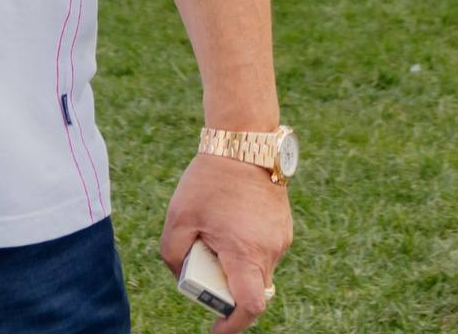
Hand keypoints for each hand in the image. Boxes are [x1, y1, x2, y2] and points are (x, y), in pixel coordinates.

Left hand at [160, 154, 292, 331]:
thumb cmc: (209, 180)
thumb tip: (184, 276)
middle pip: (251, 292)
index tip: (216, 327)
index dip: (232, 325)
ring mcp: (281, 239)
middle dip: (227, 291)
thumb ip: (174, 256)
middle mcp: (270, 250)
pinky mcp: (284, 228)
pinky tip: (231, 225)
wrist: (245, 142)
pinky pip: (264, 254)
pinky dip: (247, 253)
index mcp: (245, 252)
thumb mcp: (178, 218)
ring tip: (217, 234)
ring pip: (258, 273)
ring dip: (237, 269)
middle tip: (205, 267)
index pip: (249, 306)